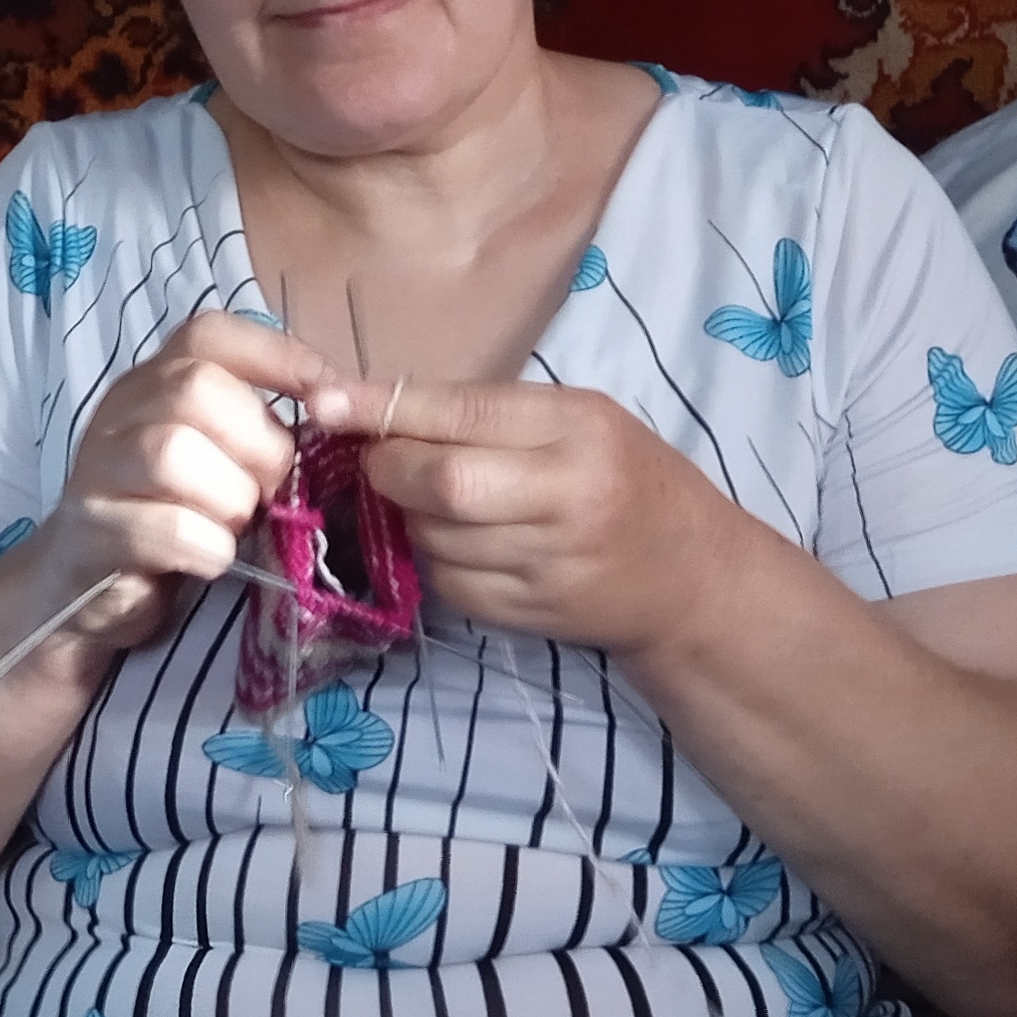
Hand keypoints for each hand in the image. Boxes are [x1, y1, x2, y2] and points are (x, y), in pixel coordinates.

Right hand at [14, 311, 342, 662]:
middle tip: (273, 491)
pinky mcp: (91, 530)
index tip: (325, 395)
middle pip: (196, 389)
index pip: (209, 335)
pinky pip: (164, 526)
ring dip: (229, 499)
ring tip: (235, 528)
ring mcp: (96, 468)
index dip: (275, 356)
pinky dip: (207, 547)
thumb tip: (339, 412)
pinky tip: (211, 559)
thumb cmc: (173, 517)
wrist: (89, 590)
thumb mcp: (219, 460)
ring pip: (172, 452)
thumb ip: (260, 432)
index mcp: (155, 383)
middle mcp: (120, 412)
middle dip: (258, 444)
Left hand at [314, 373, 742, 663]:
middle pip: (442, 484)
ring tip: (433, 499)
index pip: (464, 415)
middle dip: (390, 469)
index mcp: (579, 430)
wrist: (691, 578)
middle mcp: (567, 497)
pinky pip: (449, 583)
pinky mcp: (530, 615)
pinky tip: (459, 542)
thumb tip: (373, 405)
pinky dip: (434, 559)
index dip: (385, 409)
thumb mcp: (578, 420)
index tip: (325, 401)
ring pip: (435, 537)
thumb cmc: (627, 477)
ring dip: (410, 516)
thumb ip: (489, 413)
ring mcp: (549, 565)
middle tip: (383, 460)